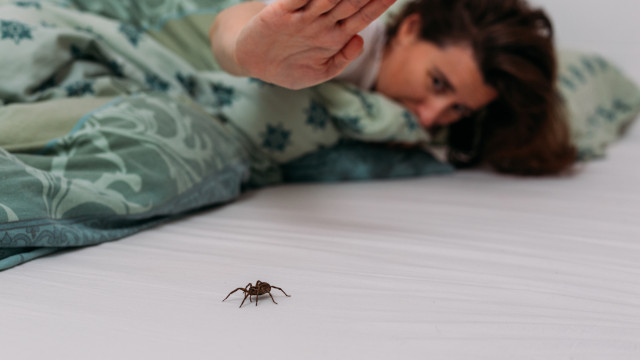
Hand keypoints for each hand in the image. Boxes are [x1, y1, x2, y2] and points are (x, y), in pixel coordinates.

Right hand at [233, 0, 395, 88]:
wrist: (252, 62)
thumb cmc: (287, 67)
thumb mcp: (319, 72)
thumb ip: (342, 59)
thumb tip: (361, 41)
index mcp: (335, 36)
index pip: (363, 16)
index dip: (379, 4)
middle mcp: (321, 21)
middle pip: (350, 1)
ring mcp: (302, 15)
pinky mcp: (280, 12)